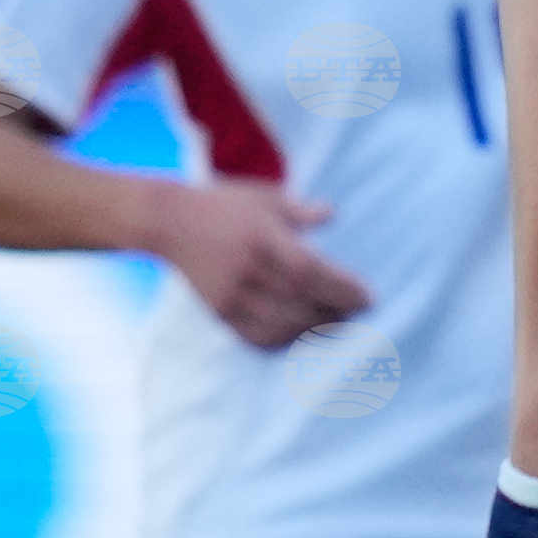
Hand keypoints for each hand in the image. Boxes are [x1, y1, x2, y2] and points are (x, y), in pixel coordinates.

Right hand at [154, 179, 372, 349]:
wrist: (169, 221)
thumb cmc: (223, 203)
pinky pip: (255, 336)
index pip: (310, 273)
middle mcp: (248, 272)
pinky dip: (282, 340)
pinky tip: (300, 335)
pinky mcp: (219, 311)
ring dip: (313, 330)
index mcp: (263, 240)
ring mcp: (231, 296)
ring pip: (280, 326)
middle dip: (334, 312)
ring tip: (335, 325)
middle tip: (358, 313)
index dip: (341, 290)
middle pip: (300, 303)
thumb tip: (332, 214)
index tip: (368, 298)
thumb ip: (299, 209)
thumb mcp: (265, 196)